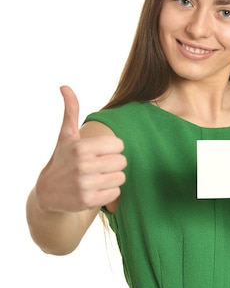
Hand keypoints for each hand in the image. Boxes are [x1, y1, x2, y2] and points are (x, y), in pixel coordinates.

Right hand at [36, 86, 126, 212]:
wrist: (48, 193)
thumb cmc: (62, 159)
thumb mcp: (66, 135)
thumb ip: (70, 110)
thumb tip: (64, 86)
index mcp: (81, 147)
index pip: (119, 145)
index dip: (111, 149)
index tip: (99, 152)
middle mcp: (82, 166)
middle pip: (122, 162)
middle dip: (113, 164)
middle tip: (99, 166)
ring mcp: (85, 184)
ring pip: (121, 177)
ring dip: (113, 178)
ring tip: (98, 177)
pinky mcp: (88, 201)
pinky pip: (116, 193)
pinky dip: (109, 192)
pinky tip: (96, 189)